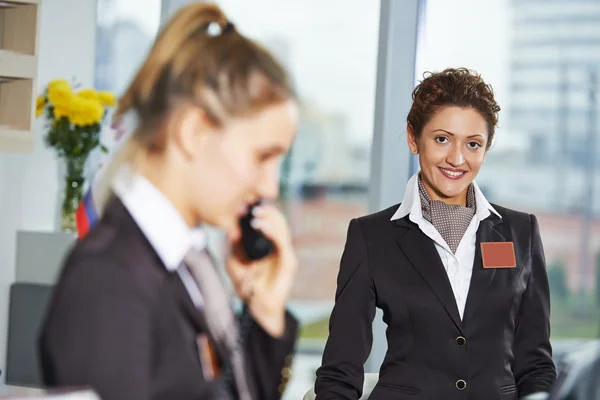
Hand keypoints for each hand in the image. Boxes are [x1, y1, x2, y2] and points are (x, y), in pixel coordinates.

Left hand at [226, 203, 297, 337]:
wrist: (256, 309)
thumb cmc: (247, 287)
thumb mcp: (233, 263)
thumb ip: (233, 247)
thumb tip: (231, 230)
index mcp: (268, 245)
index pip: (268, 221)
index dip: (258, 211)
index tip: (242, 205)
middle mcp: (278, 247)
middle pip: (277, 220)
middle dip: (265, 210)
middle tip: (250, 206)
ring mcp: (285, 253)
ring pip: (282, 226)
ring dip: (268, 217)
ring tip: (254, 215)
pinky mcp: (288, 262)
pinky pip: (282, 241)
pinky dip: (272, 230)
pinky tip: (259, 225)